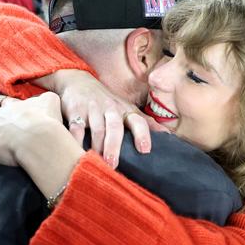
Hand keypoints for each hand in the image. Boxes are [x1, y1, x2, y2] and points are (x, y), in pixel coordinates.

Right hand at [38, 70, 167, 167]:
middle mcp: (110, 108)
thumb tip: (169, 136)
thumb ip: (145, 123)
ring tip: (96, 162)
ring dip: (97, 146)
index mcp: (125, 110)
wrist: (77, 80)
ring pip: (96, 128)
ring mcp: (92, 109)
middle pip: (114, 127)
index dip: (142, 134)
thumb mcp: (126, 109)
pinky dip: (75, 139)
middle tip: (113, 163)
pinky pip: (75, 126)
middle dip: (114, 145)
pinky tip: (75, 150)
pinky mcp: (75, 111)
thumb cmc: (106, 101)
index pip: (137, 121)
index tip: (145, 150)